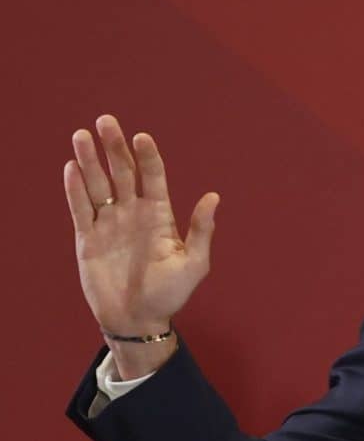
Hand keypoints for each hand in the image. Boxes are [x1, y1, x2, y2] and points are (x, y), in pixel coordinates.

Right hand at [64, 114, 219, 343]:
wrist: (138, 319)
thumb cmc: (170, 293)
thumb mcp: (194, 264)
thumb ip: (201, 230)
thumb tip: (214, 196)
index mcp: (160, 215)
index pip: (153, 177)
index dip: (147, 156)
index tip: (142, 137)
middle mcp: (133, 213)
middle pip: (122, 172)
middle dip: (114, 147)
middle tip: (106, 120)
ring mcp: (109, 224)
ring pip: (98, 184)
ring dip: (90, 160)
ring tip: (81, 135)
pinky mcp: (88, 238)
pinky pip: (80, 208)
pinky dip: (75, 189)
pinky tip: (72, 167)